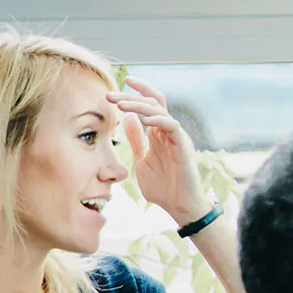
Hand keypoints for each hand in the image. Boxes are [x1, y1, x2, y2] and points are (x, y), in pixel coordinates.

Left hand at [109, 77, 212, 224]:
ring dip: (139, 105)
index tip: (115, 87)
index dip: (136, 92)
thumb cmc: (163, 186)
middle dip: (131, 95)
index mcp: (159, 133)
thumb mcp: (141, 158)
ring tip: (120, 104)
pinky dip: (157, 119)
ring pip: (160, 110)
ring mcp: (177, 137)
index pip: (149, 105)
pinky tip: (143, 118)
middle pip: (154, 102)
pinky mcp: (183, 146)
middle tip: (110, 96)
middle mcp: (169, 131)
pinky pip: (172, 126)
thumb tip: (127, 118)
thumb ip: (136, 139)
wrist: (179, 205)